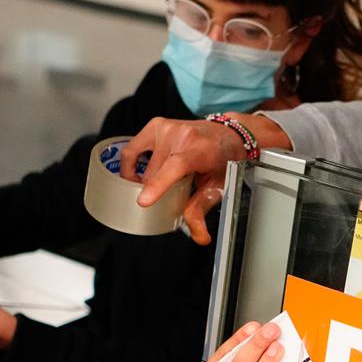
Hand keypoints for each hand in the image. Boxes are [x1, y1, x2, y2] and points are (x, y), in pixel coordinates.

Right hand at [123, 113, 290, 245]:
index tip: (143, 201)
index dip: (158, 185)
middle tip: (165, 195)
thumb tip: (198, 236)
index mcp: (200, 149)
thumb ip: (201, 210)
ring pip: (139, 163)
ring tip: (148, 187)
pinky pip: (132, 149)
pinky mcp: (155, 125)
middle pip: (153, 172)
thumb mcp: (217, 186)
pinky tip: (139, 173)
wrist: (229, 134)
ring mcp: (166, 127)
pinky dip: (132, 164)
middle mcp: (181, 134)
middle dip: (153, 190)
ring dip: (141, 178)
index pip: (176, 166)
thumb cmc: (224, 158)